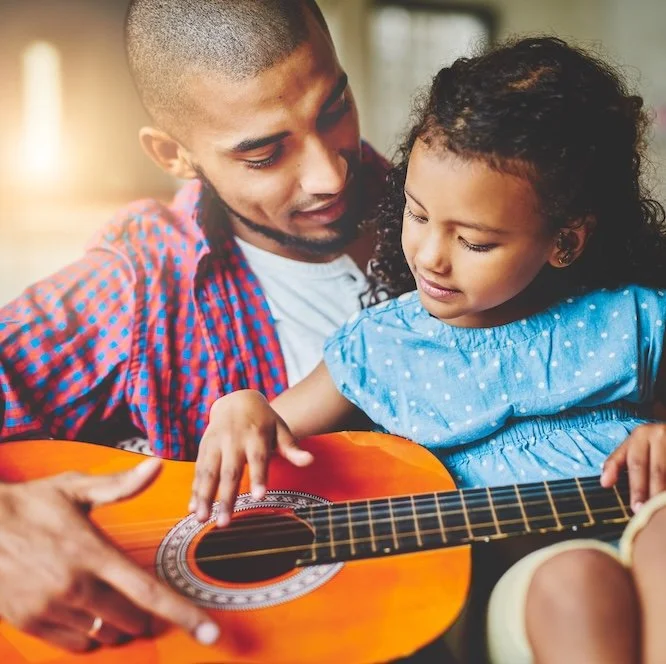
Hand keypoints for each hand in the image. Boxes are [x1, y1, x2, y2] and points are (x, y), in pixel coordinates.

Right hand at [0, 459, 219, 651]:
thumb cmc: (30, 504)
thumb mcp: (76, 488)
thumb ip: (121, 484)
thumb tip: (158, 464)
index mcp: (93, 553)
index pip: (149, 591)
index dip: (184, 614)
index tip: (210, 632)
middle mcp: (74, 586)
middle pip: (130, 618)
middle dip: (146, 615)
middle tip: (145, 602)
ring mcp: (50, 608)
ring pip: (104, 634)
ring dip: (118, 625)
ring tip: (114, 603)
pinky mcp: (30, 622)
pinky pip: (75, 643)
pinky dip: (90, 635)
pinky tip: (88, 614)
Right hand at [190, 390, 312, 526]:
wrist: (237, 399)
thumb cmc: (264, 420)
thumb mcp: (280, 429)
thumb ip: (292, 448)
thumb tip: (310, 461)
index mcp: (255, 435)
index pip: (258, 458)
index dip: (259, 477)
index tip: (260, 496)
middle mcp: (233, 439)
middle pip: (230, 471)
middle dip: (226, 497)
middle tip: (225, 522)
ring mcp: (216, 443)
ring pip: (209, 472)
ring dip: (204, 496)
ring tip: (202, 518)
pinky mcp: (203, 447)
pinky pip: (198, 470)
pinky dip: (194, 489)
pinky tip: (192, 508)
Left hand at [601, 423, 665, 512]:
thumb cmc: (649, 443)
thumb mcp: (632, 446)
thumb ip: (616, 463)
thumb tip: (604, 483)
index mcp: (640, 435)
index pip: (636, 463)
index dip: (636, 487)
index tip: (635, 508)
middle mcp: (659, 435)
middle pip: (656, 470)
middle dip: (652, 493)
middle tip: (649, 514)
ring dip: (664, 492)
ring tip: (661, 510)